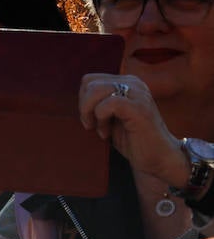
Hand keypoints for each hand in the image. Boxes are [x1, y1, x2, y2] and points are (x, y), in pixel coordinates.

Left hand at [79, 73, 186, 187]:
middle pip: (89, 83)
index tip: (90, 119)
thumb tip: (80, 95)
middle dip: (84, 107)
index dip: (83, 100)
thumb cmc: (133, 139)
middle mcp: (134, 83)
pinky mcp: (139, 108)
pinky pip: (108, 104)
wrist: (158, 159)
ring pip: (95, 90)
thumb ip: (99, 101)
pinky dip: (101, 119)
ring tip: (102, 129)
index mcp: (127, 82)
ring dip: (91, 113)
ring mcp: (138, 94)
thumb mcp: (111, 115)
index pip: (89, 80)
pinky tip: (107, 133)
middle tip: (93, 125)